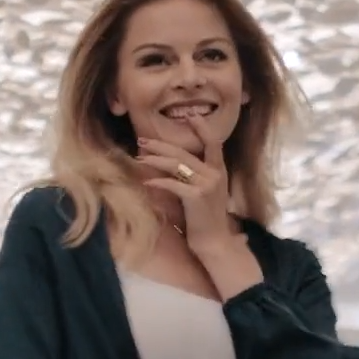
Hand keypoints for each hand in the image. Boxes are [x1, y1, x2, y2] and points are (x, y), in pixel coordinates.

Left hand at [137, 121, 263, 299]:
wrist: (216, 242)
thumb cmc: (207, 219)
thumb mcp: (206, 193)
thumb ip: (195, 177)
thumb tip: (173, 166)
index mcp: (219, 171)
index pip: (212, 142)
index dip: (201, 128)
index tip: (189, 115)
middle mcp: (215, 174)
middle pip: (184, 152)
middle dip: (160, 146)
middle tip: (143, 141)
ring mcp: (207, 184)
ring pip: (176, 164)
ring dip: (155, 160)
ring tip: (140, 158)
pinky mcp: (196, 197)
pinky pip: (173, 184)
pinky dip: (158, 182)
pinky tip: (146, 182)